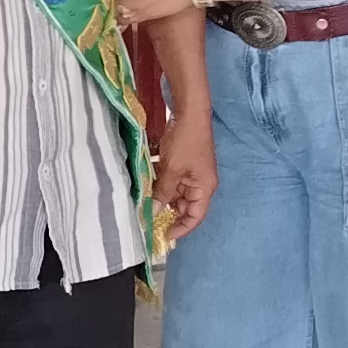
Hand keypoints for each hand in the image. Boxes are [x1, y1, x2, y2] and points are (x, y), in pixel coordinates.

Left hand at [153, 111, 215, 240]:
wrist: (190, 112)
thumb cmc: (186, 142)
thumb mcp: (172, 170)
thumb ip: (163, 192)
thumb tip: (153, 212)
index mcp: (204, 188)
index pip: (195, 217)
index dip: (181, 228)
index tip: (163, 235)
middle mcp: (200, 184)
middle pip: (184, 206)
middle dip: (166, 210)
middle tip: (147, 216)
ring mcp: (192, 173)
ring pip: (175, 192)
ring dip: (160, 195)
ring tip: (143, 200)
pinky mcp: (183, 164)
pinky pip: (171, 180)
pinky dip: (160, 182)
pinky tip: (146, 182)